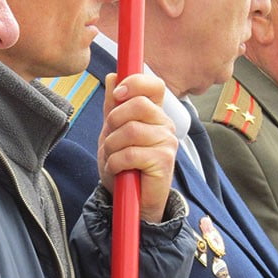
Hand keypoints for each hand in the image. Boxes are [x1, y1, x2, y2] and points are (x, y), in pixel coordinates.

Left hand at [97, 72, 177, 223]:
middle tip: (111, 139)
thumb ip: (113, 106)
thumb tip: (113, 76)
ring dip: (112, 147)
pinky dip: (115, 163)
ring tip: (114, 159)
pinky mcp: (164, 160)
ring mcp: (166, 142)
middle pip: (138, 104)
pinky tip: (119, 170)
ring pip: (129, 130)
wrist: (130, 201)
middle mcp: (164, 124)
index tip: (118, 95)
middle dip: (114, 122)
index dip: (135, 84)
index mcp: (154, 114)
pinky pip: (130, 153)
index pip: (153, 85)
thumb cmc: (124, 167)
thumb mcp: (112, 133)